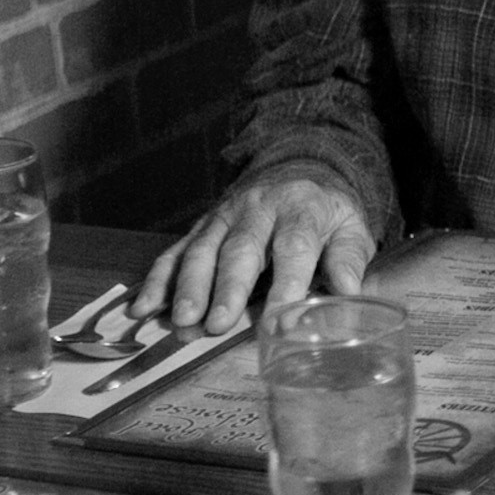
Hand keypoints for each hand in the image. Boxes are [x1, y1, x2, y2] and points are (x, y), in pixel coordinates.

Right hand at [133, 172, 375, 331]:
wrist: (298, 169)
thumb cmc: (326, 213)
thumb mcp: (351, 227)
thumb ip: (349, 258)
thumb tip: (349, 291)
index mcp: (301, 210)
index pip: (293, 247)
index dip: (287, 284)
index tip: (282, 320)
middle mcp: (258, 209)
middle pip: (240, 249)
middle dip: (227, 289)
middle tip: (216, 325)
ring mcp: (224, 216)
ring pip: (202, 251)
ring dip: (189, 288)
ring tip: (182, 321)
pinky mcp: (201, 227)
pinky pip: (175, 252)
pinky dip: (157, 280)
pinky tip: (144, 307)